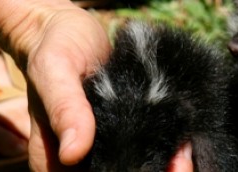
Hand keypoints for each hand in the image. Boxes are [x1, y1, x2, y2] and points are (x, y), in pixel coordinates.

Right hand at [0, 0, 195, 169]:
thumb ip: (65, 109)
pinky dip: (166, 150)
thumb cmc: (55, 47)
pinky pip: (144, 149)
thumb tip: (73, 153)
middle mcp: (77, 160)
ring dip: (163, 164)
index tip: (151, 169)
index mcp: (53, 158)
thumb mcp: (55, 71)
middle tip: (180, 161)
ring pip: (135, 168)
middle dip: (152, 171)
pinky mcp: (122, 132)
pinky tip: (183, 143)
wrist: (69, 29)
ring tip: (185, 152)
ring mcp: (101, 147)